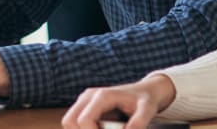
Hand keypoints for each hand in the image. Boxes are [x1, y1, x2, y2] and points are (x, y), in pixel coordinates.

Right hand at [62, 74, 176, 128]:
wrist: (143, 92)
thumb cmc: (145, 100)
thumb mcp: (147, 110)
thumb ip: (139, 123)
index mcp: (102, 96)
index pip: (84, 120)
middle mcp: (89, 96)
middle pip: (69, 121)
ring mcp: (85, 101)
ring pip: (70, 122)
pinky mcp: (85, 106)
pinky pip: (76, 122)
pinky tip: (101, 128)